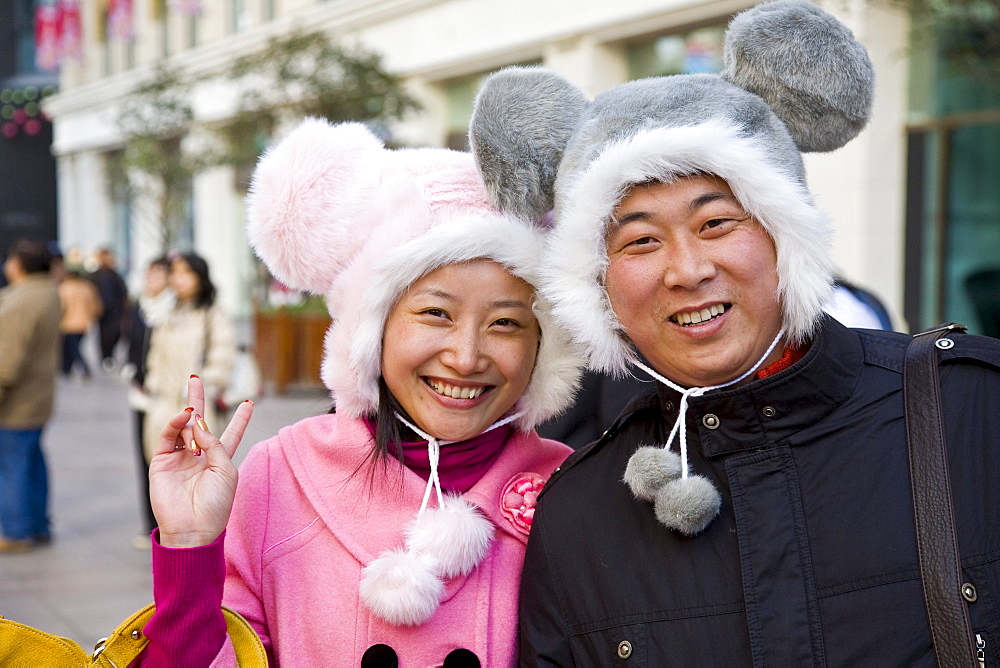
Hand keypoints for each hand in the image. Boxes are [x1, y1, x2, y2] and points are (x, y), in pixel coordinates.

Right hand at [149, 375, 253, 547]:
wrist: (192, 529)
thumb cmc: (216, 504)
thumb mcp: (226, 470)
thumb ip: (215, 444)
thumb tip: (198, 423)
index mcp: (220, 459)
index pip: (232, 433)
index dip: (240, 419)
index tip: (249, 402)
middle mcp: (199, 456)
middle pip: (200, 422)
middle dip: (198, 401)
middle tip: (196, 379)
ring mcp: (180, 458)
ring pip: (183, 428)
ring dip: (188, 416)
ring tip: (191, 411)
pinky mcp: (162, 462)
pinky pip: (168, 437)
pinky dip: (174, 424)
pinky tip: (183, 416)